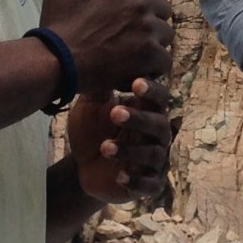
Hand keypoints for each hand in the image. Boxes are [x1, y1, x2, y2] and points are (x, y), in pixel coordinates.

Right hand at [41, 0, 173, 94]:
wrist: (55, 63)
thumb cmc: (56, 25)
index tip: (137, 2)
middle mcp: (140, 2)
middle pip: (163, 8)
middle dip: (150, 18)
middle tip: (130, 32)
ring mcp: (147, 30)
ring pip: (165, 34)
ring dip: (153, 42)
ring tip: (132, 52)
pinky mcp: (150, 56)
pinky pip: (165, 59)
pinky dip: (153, 66)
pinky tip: (136, 68)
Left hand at [71, 77, 178, 201]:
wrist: (82, 166)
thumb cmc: (92, 131)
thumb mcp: (91, 108)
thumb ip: (99, 88)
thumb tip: (100, 57)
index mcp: (147, 111)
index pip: (158, 98)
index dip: (151, 91)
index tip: (135, 83)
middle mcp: (156, 135)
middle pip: (159, 124)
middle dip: (139, 119)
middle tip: (115, 113)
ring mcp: (153, 161)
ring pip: (153, 154)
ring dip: (130, 150)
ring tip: (105, 147)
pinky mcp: (147, 184)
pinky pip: (149, 184)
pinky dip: (136, 180)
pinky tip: (120, 175)